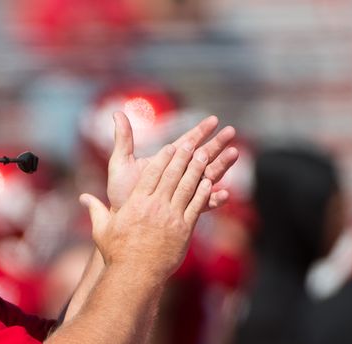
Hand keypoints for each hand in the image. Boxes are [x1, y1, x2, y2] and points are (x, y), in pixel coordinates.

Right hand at [80, 135, 215, 279]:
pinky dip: (203, 193)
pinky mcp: (184, 230)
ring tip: (204, 155)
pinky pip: (196, 206)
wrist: (134, 275)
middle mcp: (155, 206)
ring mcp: (171, 218)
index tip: (170, 146)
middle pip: (172, 175)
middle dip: (183, 156)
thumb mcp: (102, 230)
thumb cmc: (117, 253)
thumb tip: (83, 198)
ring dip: (196, 169)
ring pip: (187, 187)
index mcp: (136, 203)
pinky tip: (209, 182)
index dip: (163, 158)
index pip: (152, 173)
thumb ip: (95, 210)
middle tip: (192, 143)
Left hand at [104, 111, 238, 212]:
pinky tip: (224, 193)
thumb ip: (123, 139)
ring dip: (222, 165)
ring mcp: (185, 193)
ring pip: (209, 176)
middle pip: (204, 156)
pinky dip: (214, 199)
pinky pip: (204, 205)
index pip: (187, 142)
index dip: (201, 131)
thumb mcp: (120, 164)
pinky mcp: (186, 212)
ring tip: (234, 153)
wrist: (122, 222)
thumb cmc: (120, 193)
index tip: (213, 120)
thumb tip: (117, 112)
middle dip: (218, 143)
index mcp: (167, 162)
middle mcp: (179, 176)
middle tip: (231, 131)